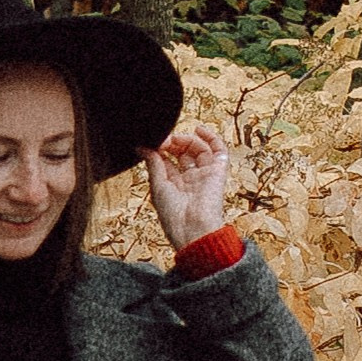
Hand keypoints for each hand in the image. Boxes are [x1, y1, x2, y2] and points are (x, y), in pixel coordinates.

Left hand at [144, 122, 228, 252]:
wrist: (193, 230)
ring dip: (187, 139)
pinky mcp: (218, 172)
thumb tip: (142, 147)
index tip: (151, 142)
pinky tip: (199, 129)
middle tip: (163, 140)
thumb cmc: (174, 217)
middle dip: (173, 143)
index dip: (161, 149)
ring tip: (175, 139)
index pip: (168, 160)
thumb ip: (153, 164)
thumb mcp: (157, 187)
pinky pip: (219, 151)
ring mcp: (205, 174)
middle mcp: (190, 179)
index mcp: (174, 186)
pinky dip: (211, 138)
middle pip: (183, 152)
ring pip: (199, 149)